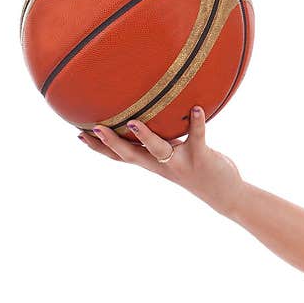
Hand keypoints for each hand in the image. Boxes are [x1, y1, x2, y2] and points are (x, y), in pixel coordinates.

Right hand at [78, 106, 245, 217]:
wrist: (225, 194)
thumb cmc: (198, 169)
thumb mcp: (175, 157)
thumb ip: (164, 142)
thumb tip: (152, 118)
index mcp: (153, 163)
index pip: (121, 157)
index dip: (99, 148)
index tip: (79, 134)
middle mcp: (162, 165)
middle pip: (130, 155)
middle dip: (110, 143)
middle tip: (93, 128)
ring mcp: (180, 162)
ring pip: (158, 149)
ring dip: (144, 136)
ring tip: (133, 121)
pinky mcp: (200, 157)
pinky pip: (197, 137)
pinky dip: (196, 122)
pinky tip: (196, 108)